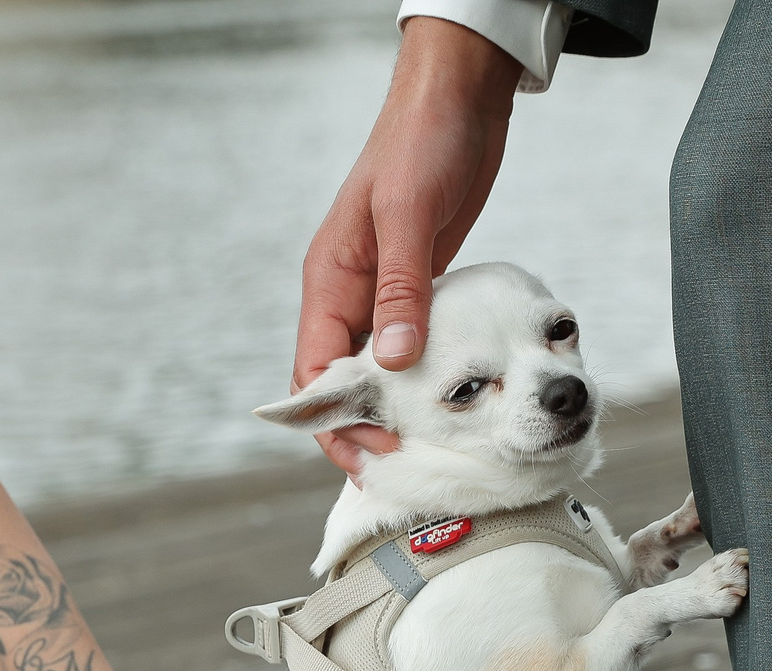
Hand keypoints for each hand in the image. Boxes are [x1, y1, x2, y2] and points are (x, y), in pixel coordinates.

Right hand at [295, 17, 520, 476]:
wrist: (456, 98)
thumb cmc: (423, 144)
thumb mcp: (408, 216)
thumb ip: (402, 290)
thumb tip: (398, 364)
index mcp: (329, 280)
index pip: (315, 373)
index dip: (337, 422)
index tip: (374, 456)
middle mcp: (348, 292)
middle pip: (341, 382)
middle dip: (360, 430)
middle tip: (398, 472)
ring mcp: (383, 290)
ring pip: (377, 369)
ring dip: (393, 410)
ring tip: (423, 451)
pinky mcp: (416, 284)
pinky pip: (410, 345)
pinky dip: (423, 378)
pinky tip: (447, 402)